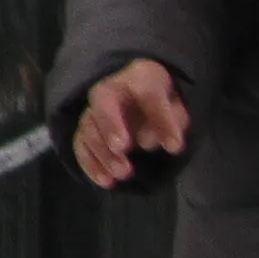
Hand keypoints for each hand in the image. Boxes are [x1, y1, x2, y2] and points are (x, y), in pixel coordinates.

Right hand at [72, 58, 187, 187]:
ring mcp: (94, 108)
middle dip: (111, 126)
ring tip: (123, 174)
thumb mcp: (178, 107)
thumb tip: (156, 142)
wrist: (140, 95)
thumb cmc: (163, 101)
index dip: (160, 118)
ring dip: (102, 152)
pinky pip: (80, 142)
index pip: (149, 92)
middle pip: (103, 102)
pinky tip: (105, 181)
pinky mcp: (87, 128)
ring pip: (89, 125)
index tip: (174, 147)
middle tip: (122, 149)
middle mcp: (111, 88)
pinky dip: (89, 162)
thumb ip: (172, 120)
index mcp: (140, 76)